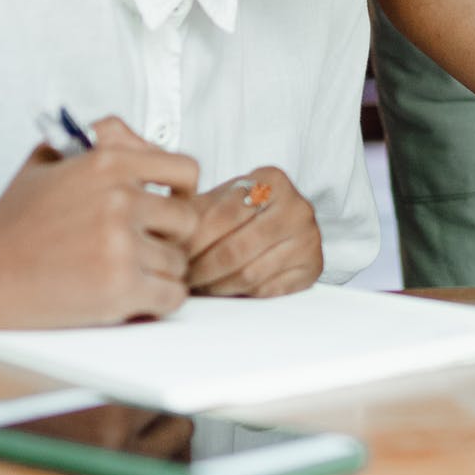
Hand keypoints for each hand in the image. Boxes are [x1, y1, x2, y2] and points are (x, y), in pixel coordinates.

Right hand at [0, 116, 200, 329]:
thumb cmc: (12, 221)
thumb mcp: (48, 159)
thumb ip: (100, 141)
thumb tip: (143, 140)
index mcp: (107, 163)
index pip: (186, 170)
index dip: (181, 191)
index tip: (168, 205)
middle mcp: (119, 199)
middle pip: (187, 220)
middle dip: (168, 236)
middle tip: (143, 247)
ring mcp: (121, 245)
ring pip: (178, 262)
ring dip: (158, 272)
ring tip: (123, 274)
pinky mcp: (119, 288)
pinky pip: (172, 296)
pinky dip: (157, 301)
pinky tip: (131, 298)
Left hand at [183, 166, 323, 297]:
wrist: (281, 219)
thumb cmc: (244, 209)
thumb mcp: (218, 198)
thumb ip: (191, 209)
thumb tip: (161, 232)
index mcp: (272, 180)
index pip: (223, 216)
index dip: (193, 240)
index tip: (173, 255)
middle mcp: (297, 206)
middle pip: (237, 248)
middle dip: (202, 268)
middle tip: (182, 277)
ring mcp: (308, 237)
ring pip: (250, 274)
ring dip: (217, 285)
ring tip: (199, 285)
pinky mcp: (313, 266)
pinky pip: (268, 290)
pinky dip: (241, 294)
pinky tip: (224, 289)